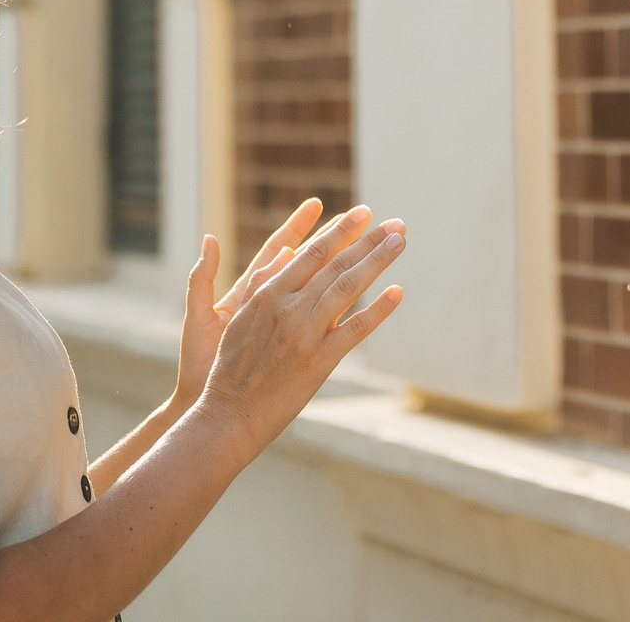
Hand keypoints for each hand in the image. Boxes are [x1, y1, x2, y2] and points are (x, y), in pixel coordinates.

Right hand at [192, 205, 405, 457]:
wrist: (229, 414)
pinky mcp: (319, 361)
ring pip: (348, 288)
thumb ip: (264, 283)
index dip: (340, 230)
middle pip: (336, 264)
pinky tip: (397, 292)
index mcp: (268, 294)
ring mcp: (305, 333)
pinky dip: (378, 310)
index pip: (312, 253)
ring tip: (400, 241)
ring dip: (377, 261)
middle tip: (396, 223)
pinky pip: (355, 330)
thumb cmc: (231, 367)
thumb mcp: (240, 317)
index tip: (362, 213)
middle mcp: (288, 308)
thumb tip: (287, 251)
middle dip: (369, 240)